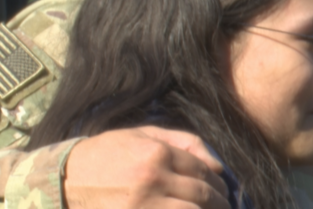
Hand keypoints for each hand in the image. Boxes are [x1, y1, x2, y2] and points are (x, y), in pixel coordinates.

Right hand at [65, 126, 229, 208]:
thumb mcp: (143, 135)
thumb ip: (184, 142)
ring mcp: (142, 205)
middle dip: (218, 202)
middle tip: (225, 206)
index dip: (216, 181)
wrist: (62, 181)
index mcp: (156, 153)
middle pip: (200, 193)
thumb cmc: (106, 154)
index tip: (222, 189)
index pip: (200, 169)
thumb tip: (216, 165)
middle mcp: (152, 178)